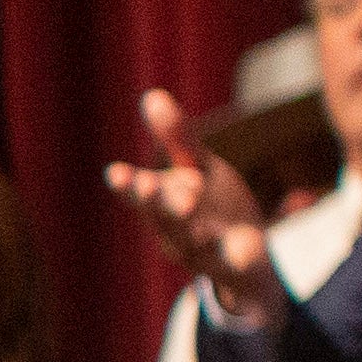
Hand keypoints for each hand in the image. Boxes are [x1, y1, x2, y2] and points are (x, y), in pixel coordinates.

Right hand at [101, 88, 278, 316]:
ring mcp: (203, 252)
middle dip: (153, 201)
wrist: (246, 267)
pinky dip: (236, 255)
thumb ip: (176, 138)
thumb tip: (151, 94)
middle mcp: (177, 229)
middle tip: (146, 185)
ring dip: (189, 225)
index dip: (129, 185)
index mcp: (165, 203)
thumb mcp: (197, 170)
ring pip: (192, 239)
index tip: (115, 173)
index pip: (143, 191)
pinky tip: (244, 246)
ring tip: (187, 205)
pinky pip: (234, 262)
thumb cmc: (213, 209)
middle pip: (162, 216)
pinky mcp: (235, 266)